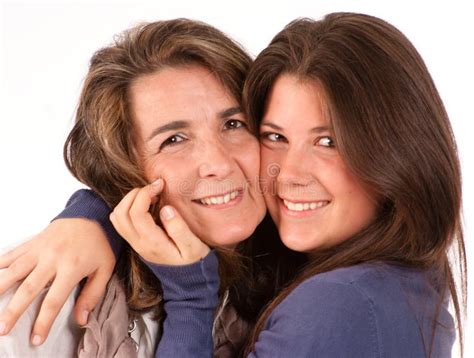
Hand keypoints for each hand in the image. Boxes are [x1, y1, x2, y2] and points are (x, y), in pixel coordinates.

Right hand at [0, 218, 114, 344]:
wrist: (92, 214)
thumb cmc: (100, 243)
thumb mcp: (105, 269)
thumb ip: (93, 294)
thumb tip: (82, 319)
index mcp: (72, 268)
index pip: (54, 300)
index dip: (44, 322)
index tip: (37, 338)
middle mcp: (53, 259)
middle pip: (29, 288)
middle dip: (14, 311)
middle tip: (3, 329)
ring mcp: (40, 249)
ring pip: (14, 270)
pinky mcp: (33, 242)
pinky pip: (12, 253)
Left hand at [110, 178, 209, 265]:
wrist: (188, 280)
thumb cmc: (194, 261)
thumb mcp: (193, 247)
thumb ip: (179, 229)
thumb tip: (165, 209)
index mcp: (153, 243)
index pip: (136, 213)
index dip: (145, 193)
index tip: (160, 185)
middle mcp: (139, 243)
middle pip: (121, 213)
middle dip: (135, 194)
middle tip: (154, 188)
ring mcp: (134, 243)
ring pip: (117, 217)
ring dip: (129, 200)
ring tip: (150, 195)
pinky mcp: (135, 241)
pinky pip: (120, 222)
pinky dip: (128, 207)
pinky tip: (147, 205)